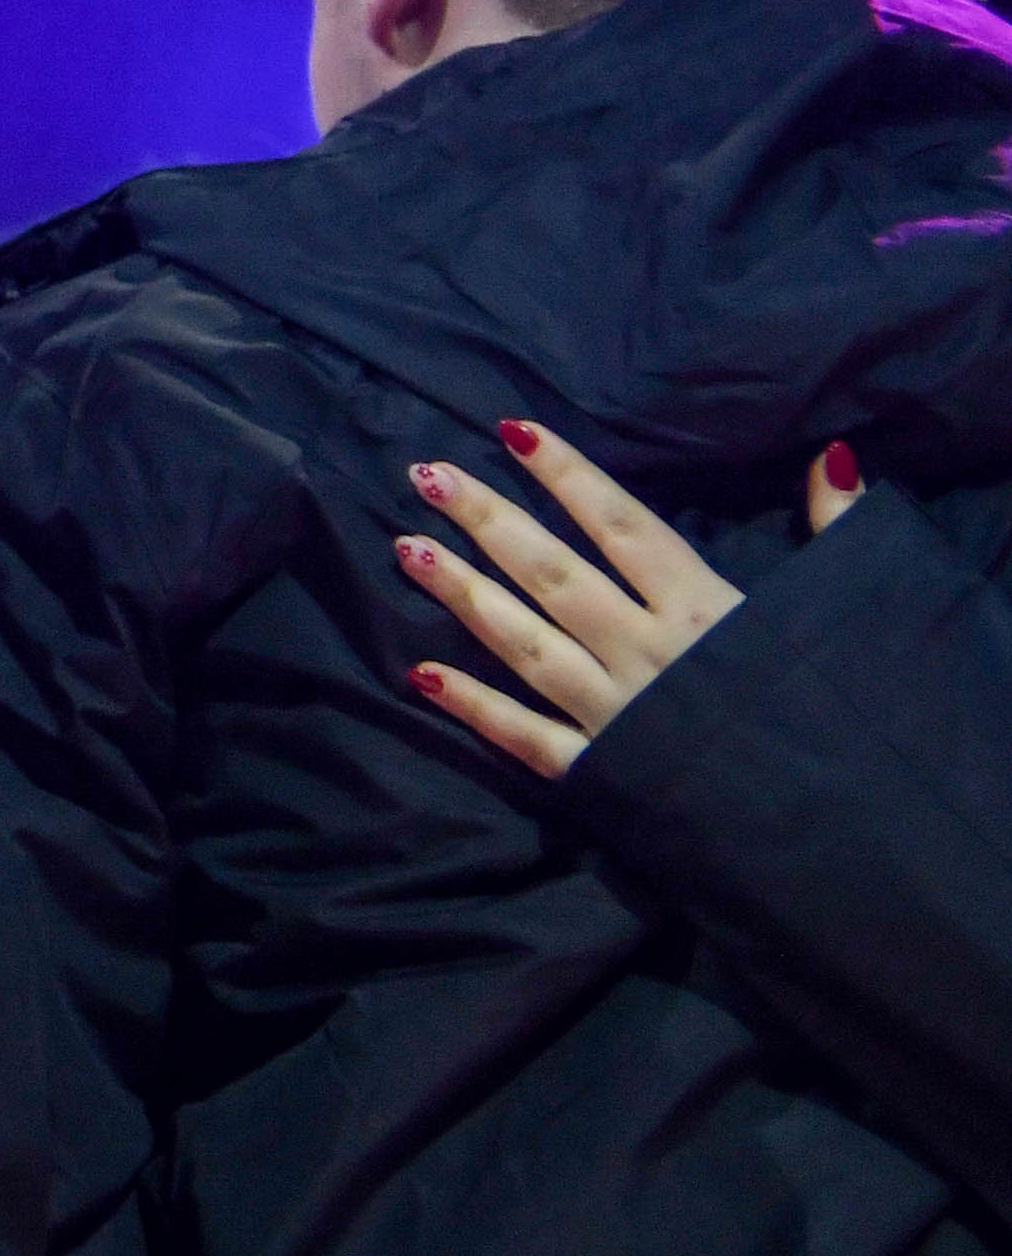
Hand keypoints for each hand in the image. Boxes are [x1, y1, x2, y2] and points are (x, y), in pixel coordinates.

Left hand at [398, 417, 857, 778]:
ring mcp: (618, 713)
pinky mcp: (606, 772)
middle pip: (553, 572)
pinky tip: (421, 674)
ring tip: (406, 548)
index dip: (567, 474)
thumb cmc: (850, 710)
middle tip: (423, 475)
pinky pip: (527, 738)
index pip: (621, 525)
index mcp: (706, 609)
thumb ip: (836, 528)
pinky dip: (475, 708)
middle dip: (488, 521)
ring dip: (462, 595)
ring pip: (524, 643)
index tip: (510, 429)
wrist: (847, 827)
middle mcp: (648, 652)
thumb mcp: (847, 613)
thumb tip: (831, 454)